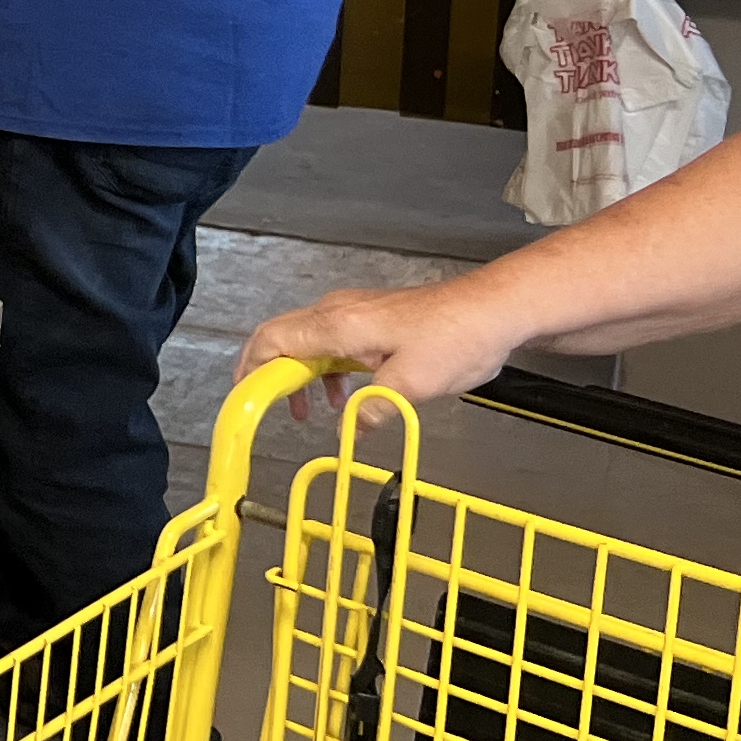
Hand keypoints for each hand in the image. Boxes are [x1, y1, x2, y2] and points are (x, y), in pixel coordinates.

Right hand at [234, 284, 528, 415]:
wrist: (495, 309)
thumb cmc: (457, 337)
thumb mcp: (412, 385)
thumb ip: (372, 409)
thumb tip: (352, 431)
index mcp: (338, 325)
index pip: (272, 341)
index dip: (250, 371)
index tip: (245, 401)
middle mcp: (338, 313)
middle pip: (280, 337)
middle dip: (266, 374)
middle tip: (263, 407)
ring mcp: (355, 312)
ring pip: (305, 340)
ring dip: (297, 375)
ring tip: (306, 412)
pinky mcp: (373, 318)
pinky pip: (331, 341)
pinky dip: (324, 369)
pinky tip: (344, 396)